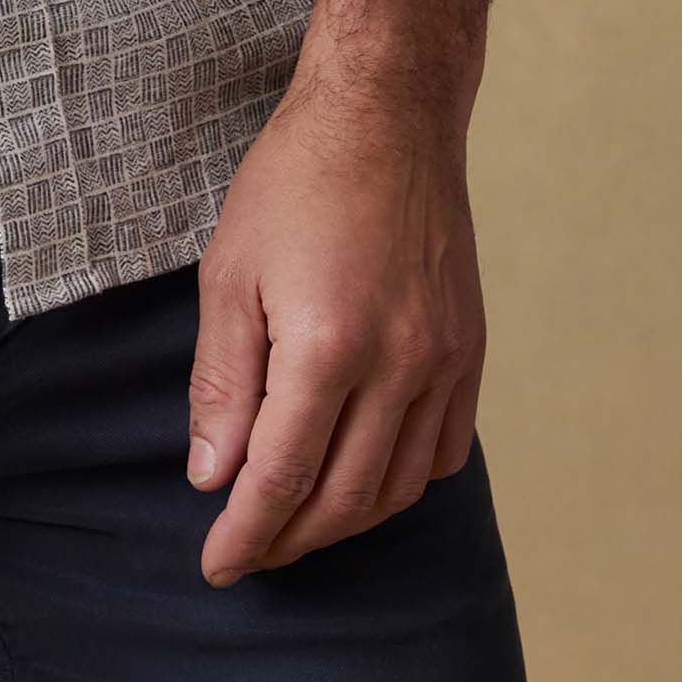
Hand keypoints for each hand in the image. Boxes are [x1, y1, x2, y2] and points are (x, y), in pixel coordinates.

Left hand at [184, 63, 485, 586]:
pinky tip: (363, 479)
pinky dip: (400, 483)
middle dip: (290, 540)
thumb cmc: (295, 182)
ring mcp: (444, 361)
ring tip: (297, 524)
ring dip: (344, 522)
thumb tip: (212, 477)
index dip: (246, 533)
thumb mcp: (230, 272)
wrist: (386, 116)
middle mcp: (399, 366)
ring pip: (398, 487)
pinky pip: (443, 451)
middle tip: (249, 552)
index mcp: (328, 346)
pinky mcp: (469, 351)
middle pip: (344, 500)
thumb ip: (222, 383)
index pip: (282, 478)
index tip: (216, 566)